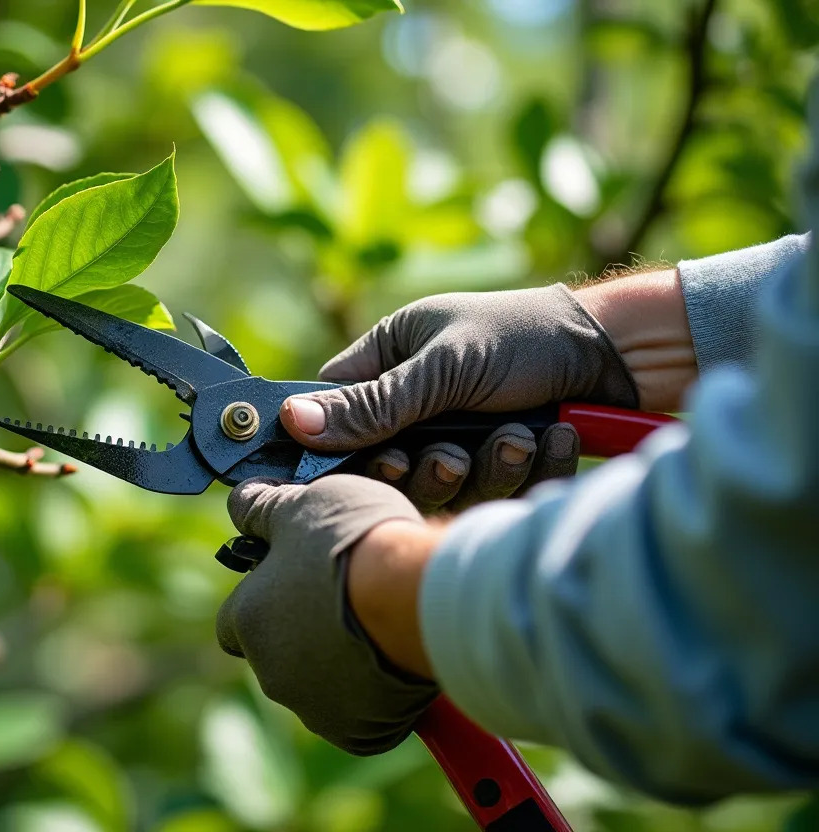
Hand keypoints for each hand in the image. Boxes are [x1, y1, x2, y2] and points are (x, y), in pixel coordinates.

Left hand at [216, 475, 438, 754]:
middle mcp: (271, 672)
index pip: (232, 622)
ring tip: (379, 628)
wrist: (418, 596)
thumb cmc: (355, 543)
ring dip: (337, 664)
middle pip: (277, 656)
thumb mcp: (301, 504)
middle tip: (346, 601)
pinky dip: (372, 695)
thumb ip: (263, 510)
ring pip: (317, 688)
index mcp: (248, 620)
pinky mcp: (357, 733)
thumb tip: (239, 503)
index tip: (292, 586)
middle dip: (303, 636)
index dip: (261, 602)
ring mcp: (314, 707)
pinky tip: (394, 662)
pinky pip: (358, 716)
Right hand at [281, 284, 639, 511]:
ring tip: (517, 438)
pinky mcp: (502, 462)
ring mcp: (461, 434)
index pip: (335, 410)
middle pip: (386, 464)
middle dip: (424, 468)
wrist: (621, 353)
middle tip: (451, 457)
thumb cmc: (526, 336)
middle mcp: (419, 403)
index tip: (369, 461)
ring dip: (484, 468)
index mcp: (390, 360)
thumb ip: (372, 403)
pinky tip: (549, 438)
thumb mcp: (443, 366)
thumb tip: (292, 421)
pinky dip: (525, 471)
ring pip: (442, 486)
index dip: (340, 445)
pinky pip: (494, 492)